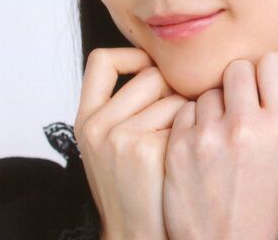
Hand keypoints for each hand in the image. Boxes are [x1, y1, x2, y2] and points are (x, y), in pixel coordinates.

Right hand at [73, 47, 189, 239]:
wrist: (138, 237)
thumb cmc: (134, 188)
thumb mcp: (111, 143)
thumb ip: (125, 104)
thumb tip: (163, 62)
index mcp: (86, 120)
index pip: (101, 61)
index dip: (131, 56)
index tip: (149, 69)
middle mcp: (97, 126)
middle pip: (149, 73)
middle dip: (170, 90)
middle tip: (174, 120)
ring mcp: (119, 138)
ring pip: (171, 93)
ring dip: (184, 111)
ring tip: (177, 142)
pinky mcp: (145, 150)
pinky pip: (184, 115)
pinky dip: (192, 130)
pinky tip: (184, 156)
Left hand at [162, 51, 277, 239]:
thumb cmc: (257, 200)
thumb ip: (270, 109)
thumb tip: (253, 69)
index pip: (273, 62)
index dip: (265, 73)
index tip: (260, 86)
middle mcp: (246, 126)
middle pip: (237, 68)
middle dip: (236, 84)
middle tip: (236, 109)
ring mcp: (209, 135)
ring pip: (208, 90)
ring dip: (212, 106)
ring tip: (217, 136)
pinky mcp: (178, 146)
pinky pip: (185, 109)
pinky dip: (190, 122)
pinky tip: (198, 147)